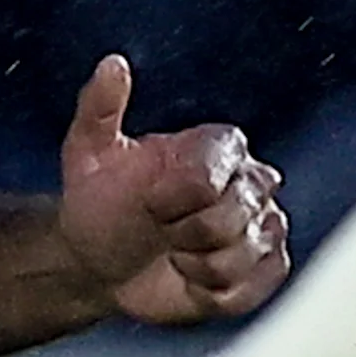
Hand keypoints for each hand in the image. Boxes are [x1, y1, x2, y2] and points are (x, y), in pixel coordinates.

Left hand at [52, 56, 288, 326]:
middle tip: (162, 231)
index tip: (149, 203)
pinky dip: (215, 293)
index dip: (174, 200)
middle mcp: (252, 181)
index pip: (211, 178)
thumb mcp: (88, 152)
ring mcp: (264, 226)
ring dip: (197, 267)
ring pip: (243, 257)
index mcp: (218, 146)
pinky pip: (253, 288)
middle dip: (184, 236)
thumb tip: (113, 63)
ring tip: (177, 253)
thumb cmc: (101, 202)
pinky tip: (194, 278)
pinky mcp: (267, 268)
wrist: (102, 260)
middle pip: (232, 220)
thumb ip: (101, 106)